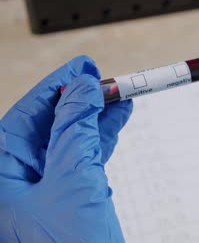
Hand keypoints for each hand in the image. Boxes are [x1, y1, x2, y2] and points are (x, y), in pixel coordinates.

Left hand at [0, 56, 131, 241]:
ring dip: (98, 115)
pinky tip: (119, 119)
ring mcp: (47, 187)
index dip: (58, 85)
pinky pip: (87, 156)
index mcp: (3, 171)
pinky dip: (105, 137)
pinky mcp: (71, 196)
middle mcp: (20, 176)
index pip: (28, 114)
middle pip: (52, 122)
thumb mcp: (70, 180)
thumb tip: (81, 88)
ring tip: (122, 94)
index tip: (83, 65)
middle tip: (109, 78)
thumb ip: (74, 130)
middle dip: (82, 98)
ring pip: (73, 138)